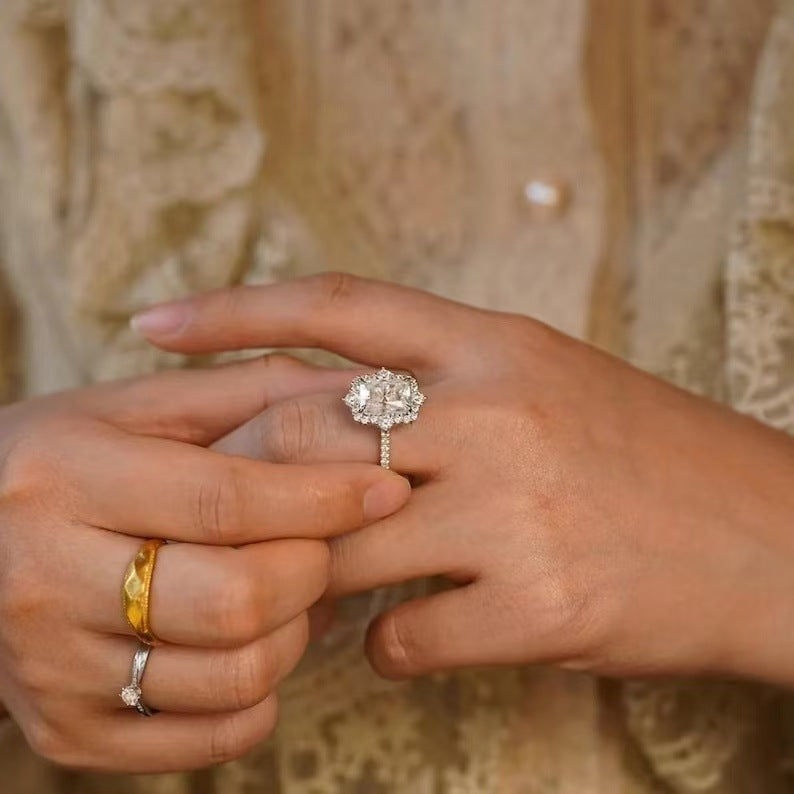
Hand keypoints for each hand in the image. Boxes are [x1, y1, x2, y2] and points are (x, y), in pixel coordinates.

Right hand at [0, 358, 407, 771]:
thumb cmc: (66, 461)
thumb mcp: (137, 407)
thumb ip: (247, 394)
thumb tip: (357, 393)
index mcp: (64, 476)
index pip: (224, 499)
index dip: (323, 496)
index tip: (386, 487)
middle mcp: (42, 580)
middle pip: (236, 599)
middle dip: (312, 568)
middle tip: (322, 541)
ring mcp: (50, 671)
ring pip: (235, 676)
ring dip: (295, 631)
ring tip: (290, 588)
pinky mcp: (68, 732)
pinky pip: (211, 736)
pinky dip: (263, 693)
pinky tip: (255, 642)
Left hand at [133, 273, 793, 686]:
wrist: (763, 536)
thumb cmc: (641, 456)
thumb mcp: (543, 383)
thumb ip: (439, 390)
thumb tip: (326, 424)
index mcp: (495, 344)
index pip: (338, 305)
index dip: (235, 310)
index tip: (155, 326)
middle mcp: (496, 411)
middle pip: (308, 431)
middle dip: (254, 481)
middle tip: (233, 515)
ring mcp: (516, 509)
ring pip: (342, 546)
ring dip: (315, 578)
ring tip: (324, 591)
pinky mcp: (539, 604)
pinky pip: (404, 638)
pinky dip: (388, 650)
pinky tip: (413, 641)